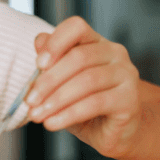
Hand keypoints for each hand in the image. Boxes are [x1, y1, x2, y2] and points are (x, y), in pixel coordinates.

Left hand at [25, 16, 141, 159]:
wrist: (113, 132)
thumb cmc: (85, 105)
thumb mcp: (62, 84)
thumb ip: (51, 63)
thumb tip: (38, 42)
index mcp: (96, 42)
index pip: (77, 27)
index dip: (56, 42)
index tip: (38, 64)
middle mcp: (115, 53)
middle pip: (79, 57)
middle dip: (49, 80)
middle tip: (29, 101)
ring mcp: (126, 75)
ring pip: (87, 81)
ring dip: (56, 100)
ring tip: (37, 115)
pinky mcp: (130, 99)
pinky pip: (95, 103)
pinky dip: (69, 114)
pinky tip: (53, 123)